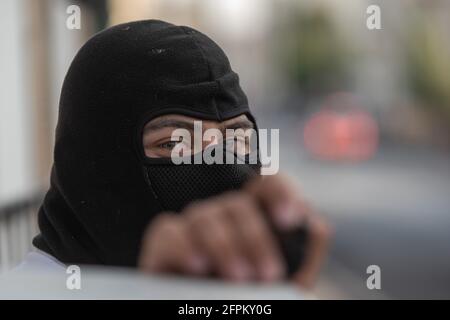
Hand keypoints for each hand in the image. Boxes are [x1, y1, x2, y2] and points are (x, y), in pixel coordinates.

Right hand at [138, 174, 331, 287]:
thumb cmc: (252, 306)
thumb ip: (304, 254)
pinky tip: (198, 267)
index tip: (289, 220)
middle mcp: (224, 221)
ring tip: (237, 279)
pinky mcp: (162, 247)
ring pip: (203, 214)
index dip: (279, 192)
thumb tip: (315, 224)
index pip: (266, 186)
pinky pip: (167, 230)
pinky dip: (182, 245)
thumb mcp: (288, 286)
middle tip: (267, 274)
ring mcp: (192, 231)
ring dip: (224, 244)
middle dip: (255, 237)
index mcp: (255, 222)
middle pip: (236, 203)